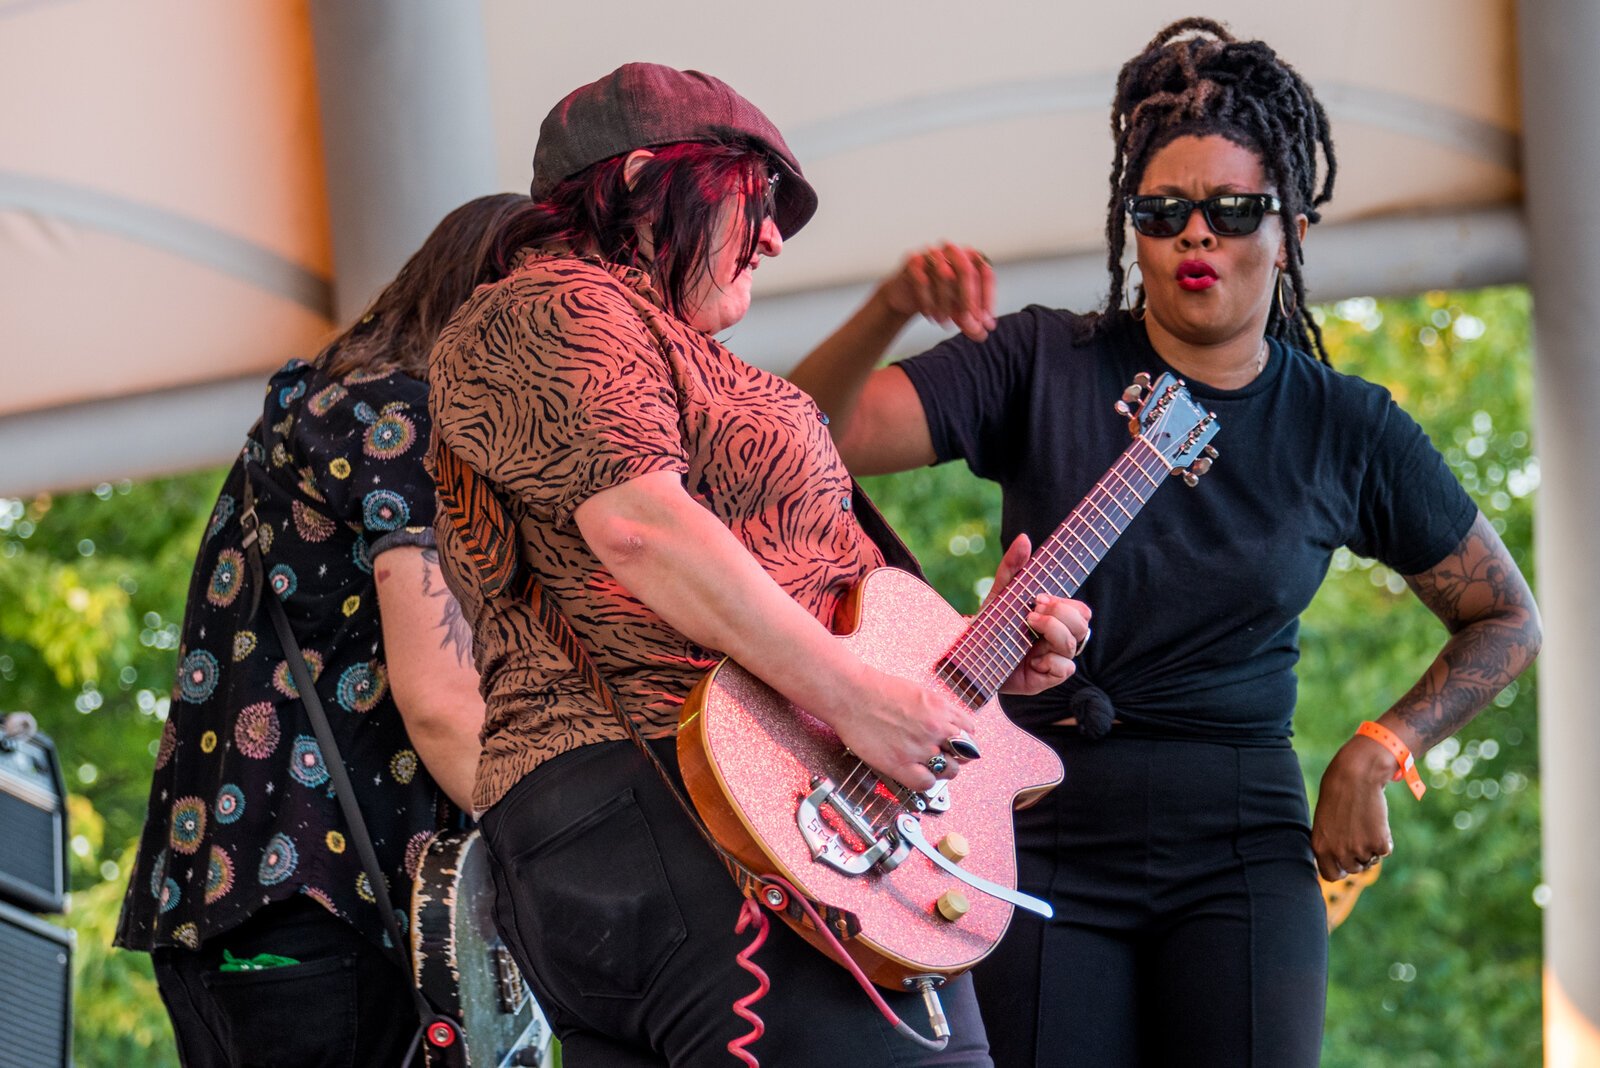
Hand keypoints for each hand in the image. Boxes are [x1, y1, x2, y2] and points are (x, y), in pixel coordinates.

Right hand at [831, 669, 977, 792]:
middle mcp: (935, 729)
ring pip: (950, 770)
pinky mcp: (901, 764)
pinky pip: (927, 783)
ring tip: (930, 765)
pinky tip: (917, 774)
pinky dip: (926, 781)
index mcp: (941, 709)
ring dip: (943, 770)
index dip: (963, 739)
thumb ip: (936, 710)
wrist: (850, 694)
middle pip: (965, 752)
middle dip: (956, 755)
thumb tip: (945, 723)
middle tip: (944, 755)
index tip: (955, 743)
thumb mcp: (918, 692)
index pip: (970, 731)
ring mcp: (919, 748)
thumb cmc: (877, 689)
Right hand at [878, 243, 996, 341]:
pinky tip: (929, 315)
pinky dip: (927, 301)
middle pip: (966, 270)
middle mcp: (952, 250)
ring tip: (944, 323)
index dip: (987, 298)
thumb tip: (982, 333)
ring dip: (945, 304)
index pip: (984, 273)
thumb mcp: (959, 312)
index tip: (986, 321)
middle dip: (969, 299)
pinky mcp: (913, 260)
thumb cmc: (939, 297)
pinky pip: (923, 280)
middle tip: (968, 322)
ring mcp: (931, 253)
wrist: (908, 294)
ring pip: (944, 276)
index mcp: (969, 257)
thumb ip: (971, 322)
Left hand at [987, 534, 1091, 694]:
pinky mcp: (1045, 678)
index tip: (1038, 598)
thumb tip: (1024, 538)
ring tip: (1028, 626)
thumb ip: (1012, 568)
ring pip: (1075, 644)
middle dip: (1060, 615)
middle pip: (1083, 624)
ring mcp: (1053, 659)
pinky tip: (1033, 659)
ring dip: (1054, 632)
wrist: (969, 657)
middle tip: (1031, 613)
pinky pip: (1065, 670)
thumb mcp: (1000, 595)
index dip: (1065, 603)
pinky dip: (1051, 662)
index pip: (1081, 610)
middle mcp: (1058, 639)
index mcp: (1054, 619)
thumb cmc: (990, 625)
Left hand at [1311, 734, 1396, 880]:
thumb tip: (1340, 865)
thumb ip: (1329, 844)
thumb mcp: (1324, 822)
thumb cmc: (1338, 795)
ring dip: (1371, 847)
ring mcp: (1359, 850)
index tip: (1345, 860)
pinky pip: (1385, 851)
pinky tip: (1376, 822)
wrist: (1355, 776)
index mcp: (1320, 848)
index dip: (1340, 869)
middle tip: (1358, 834)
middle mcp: (1338, 853)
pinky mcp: (1379, 843)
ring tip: (1365, 823)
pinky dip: (1385, 839)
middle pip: (1354, 869)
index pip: (1331, 876)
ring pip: (1371, 860)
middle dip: (1359, 857)